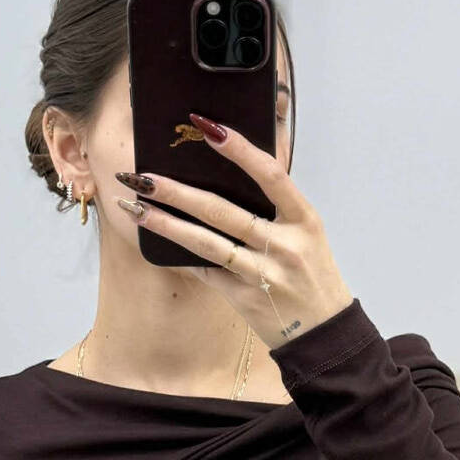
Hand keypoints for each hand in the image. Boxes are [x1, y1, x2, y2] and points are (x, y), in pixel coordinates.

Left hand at [114, 111, 353, 351]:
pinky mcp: (245, 299)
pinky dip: (181, 257)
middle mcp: (284, 245)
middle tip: (143, 176)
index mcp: (304, 219)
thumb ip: (277, 204)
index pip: (270, 175)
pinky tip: (156, 243)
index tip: (208, 127)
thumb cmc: (312, 275)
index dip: (240, 149)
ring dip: (167, 224)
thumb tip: (236, 167)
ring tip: (136, 208)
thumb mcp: (307, 233)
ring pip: (206, 243)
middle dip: (178, 192)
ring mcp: (263, 274)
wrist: (323, 332)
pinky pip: (206, 272)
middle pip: (222, 211)